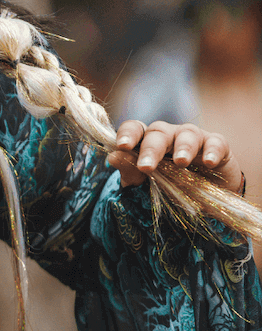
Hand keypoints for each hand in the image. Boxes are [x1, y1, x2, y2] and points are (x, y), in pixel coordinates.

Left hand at [108, 119, 243, 190]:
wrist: (204, 202)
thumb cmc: (168, 188)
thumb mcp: (144, 184)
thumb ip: (129, 171)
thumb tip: (112, 157)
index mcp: (147, 142)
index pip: (135, 128)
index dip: (128, 134)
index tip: (122, 147)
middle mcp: (169, 136)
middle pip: (159, 133)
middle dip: (151, 149)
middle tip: (146, 167)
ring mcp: (194, 139)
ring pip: (187, 134)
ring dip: (183, 147)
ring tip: (180, 163)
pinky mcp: (218, 147)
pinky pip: (216, 143)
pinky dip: (212, 151)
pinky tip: (209, 162)